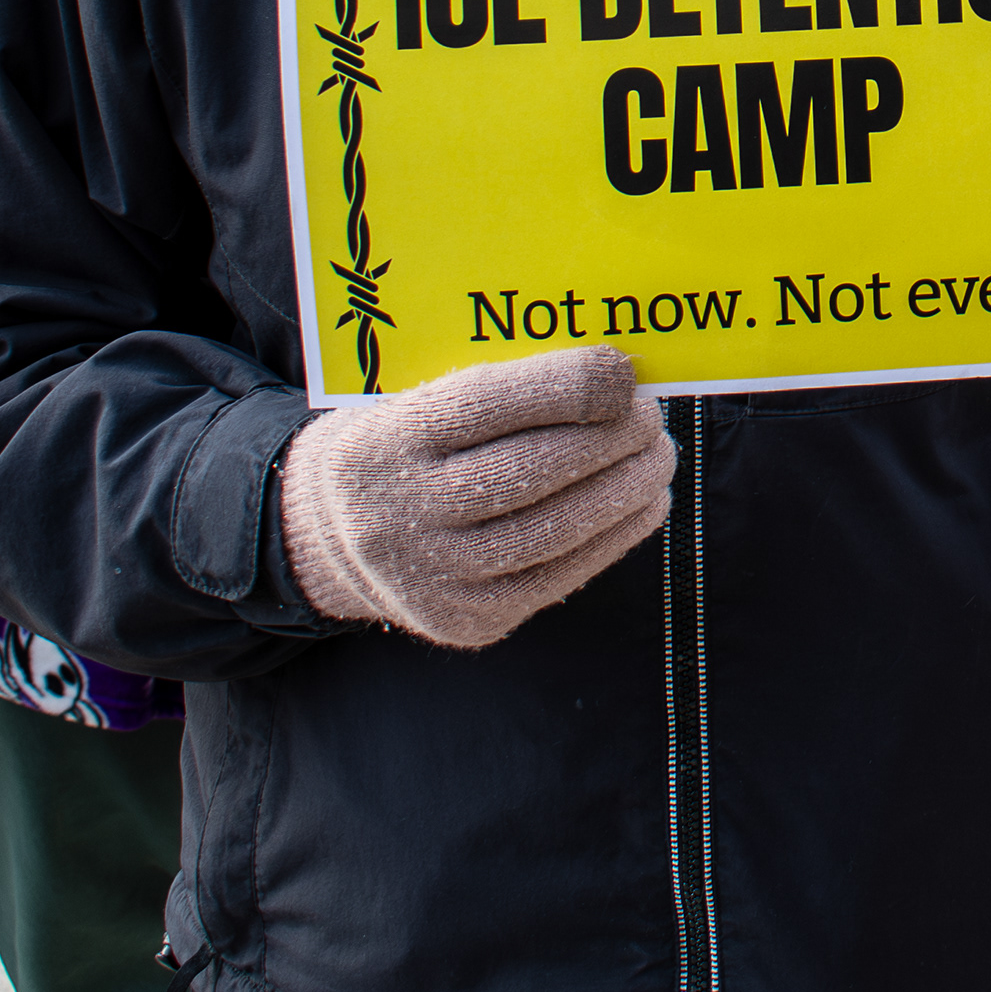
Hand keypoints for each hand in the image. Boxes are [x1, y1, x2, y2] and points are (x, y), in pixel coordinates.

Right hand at [278, 345, 675, 647]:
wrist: (332, 539)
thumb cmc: (401, 446)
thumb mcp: (412, 400)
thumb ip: (494, 390)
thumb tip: (611, 377)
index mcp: (384, 440)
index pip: (484, 404)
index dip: (566, 386)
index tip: (623, 371)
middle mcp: (401, 513)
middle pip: (528, 470)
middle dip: (609, 438)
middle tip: (651, 416)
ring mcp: (434, 575)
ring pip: (552, 529)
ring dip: (624, 489)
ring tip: (658, 458)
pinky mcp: (467, 620)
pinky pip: (558, 576)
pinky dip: (614, 537)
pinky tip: (644, 505)